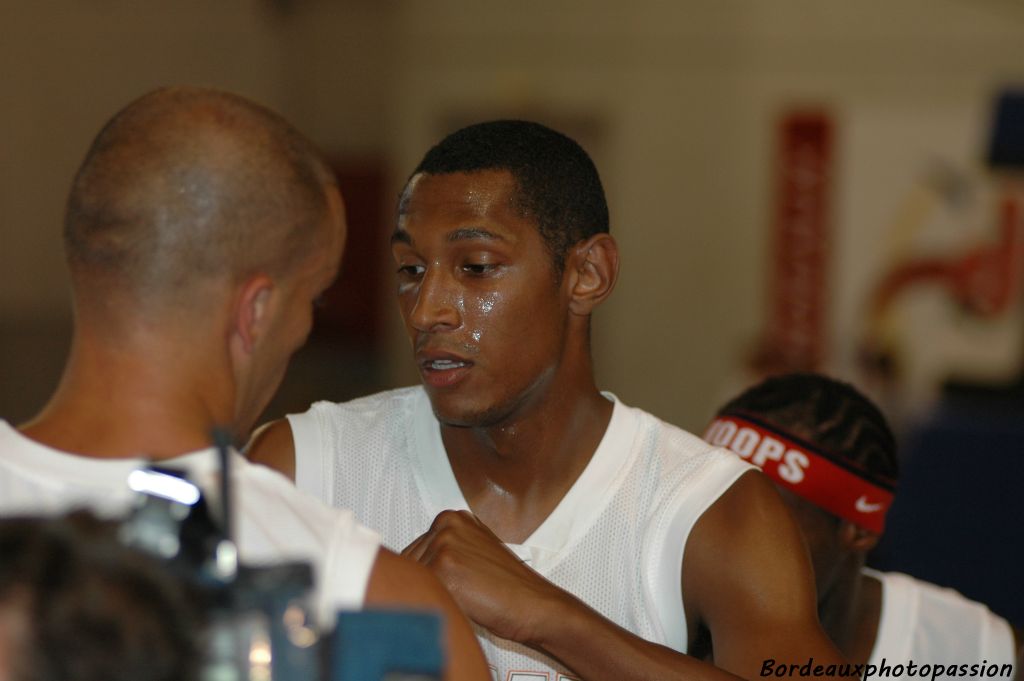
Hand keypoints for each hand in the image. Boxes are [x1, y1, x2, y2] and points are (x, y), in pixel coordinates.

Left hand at [402, 510, 568, 644]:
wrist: (533, 604)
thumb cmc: (508, 585)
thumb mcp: (474, 551)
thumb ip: (444, 549)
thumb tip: (410, 565)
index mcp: (452, 518)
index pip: (412, 551)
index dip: (425, 576)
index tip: (443, 585)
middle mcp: (445, 525)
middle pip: (408, 564)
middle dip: (425, 585)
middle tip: (458, 595)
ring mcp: (443, 544)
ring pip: (412, 580)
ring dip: (430, 595)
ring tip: (462, 598)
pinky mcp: (443, 568)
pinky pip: (421, 592)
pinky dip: (435, 605)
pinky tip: (460, 605)